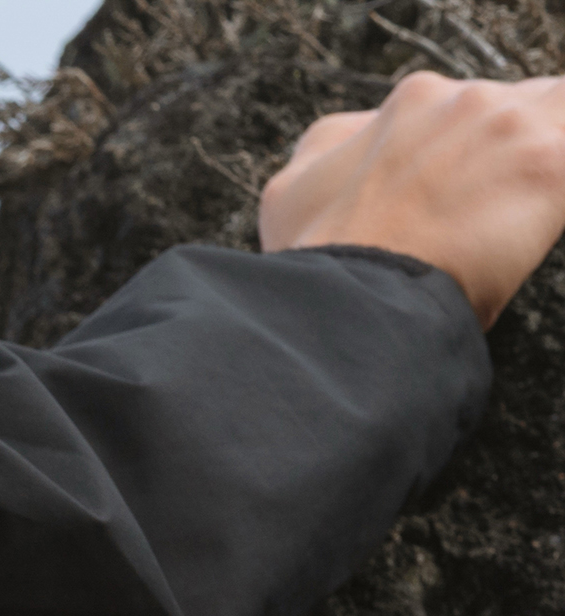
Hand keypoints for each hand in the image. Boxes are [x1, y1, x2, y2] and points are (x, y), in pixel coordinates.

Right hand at [263, 70, 564, 324]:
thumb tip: (358, 138)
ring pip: (561, 122)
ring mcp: (512, 127)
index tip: (461, 195)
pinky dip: (555, 194)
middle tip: (489, 214)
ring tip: (516, 218)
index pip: (475, 110)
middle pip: (527, 110)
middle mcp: (466, 99)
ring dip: (542, 168)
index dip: (472, 154)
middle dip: (514, 156)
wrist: (350, 302)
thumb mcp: (290, 190)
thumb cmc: (319, 258)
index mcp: (414, 100)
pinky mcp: (552, 166)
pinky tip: (535, 219)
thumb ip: (333, 148)